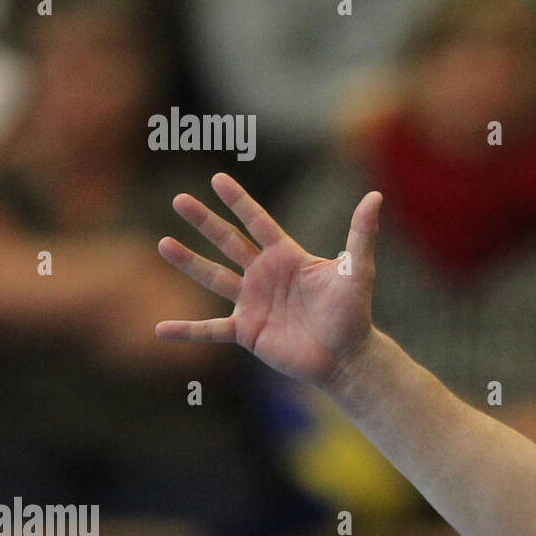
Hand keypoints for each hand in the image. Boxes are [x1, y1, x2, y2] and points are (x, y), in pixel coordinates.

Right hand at [155, 172, 382, 386]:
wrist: (347, 356)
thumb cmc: (354, 312)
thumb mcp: (358, 269)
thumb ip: (361, 233)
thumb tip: (375, 196)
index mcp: (287, 257)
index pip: (258, 222)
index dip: (239, 201)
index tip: (217, 179)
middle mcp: (265, 276)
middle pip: (228, 242)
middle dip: (204, 221)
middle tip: (178, 199)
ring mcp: (253, 303)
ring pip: (213, 277)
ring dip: (188, 262)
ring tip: (163, 243)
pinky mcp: (247, 331)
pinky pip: (210, 330)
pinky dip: (187, 330)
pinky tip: (161, 329)